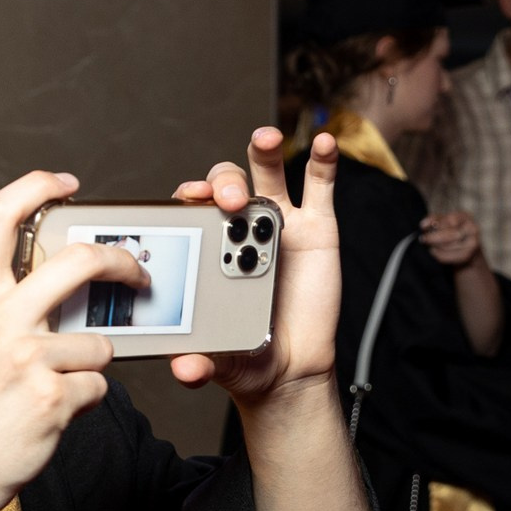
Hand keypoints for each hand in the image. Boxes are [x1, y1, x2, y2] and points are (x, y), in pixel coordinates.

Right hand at [0, 171, 142, 510]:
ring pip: (99, 340)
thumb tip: (55, 278)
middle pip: (79, 261)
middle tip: (138, 275)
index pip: (0, 215)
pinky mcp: (52, 396)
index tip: (67, 185)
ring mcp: (25, 357)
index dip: (37, 186)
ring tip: (56, 388)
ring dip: (90, 367)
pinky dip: (85, 401)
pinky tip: (54, 413)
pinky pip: (99, 384)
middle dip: (122, 263)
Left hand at [169, 127, 338, 405]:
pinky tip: (325, 143)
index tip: (190, 199)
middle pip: (226, 185)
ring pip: (268, 173)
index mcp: (206, 248)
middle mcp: (238, 228)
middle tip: (229, 201)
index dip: (188, 197)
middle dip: (224, 183)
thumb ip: (201, 363)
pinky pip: (320, 185)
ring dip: (265, 150)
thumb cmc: (246, 356)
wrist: (291, 368)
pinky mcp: (317, 227)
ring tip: (266, 139)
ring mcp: (278, 222)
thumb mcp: (219, 361)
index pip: (190, 210)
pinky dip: (324, 160)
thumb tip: (185, 371)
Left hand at [419, 209, 483, 270]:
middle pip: (451, 234)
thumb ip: (434, 220)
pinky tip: (434, 252)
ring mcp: (473, 242)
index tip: (422, 226)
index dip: (435, 223)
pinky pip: (453, 256)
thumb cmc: (451, 231)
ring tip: (429, 246)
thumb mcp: (443, 222)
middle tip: (423, 239)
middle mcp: (472, 228)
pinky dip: (441, 255)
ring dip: (437, 246)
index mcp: (465, 216)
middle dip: (434, 237)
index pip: (450, 219)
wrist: (465, 247)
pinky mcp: (470, 254)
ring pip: (451, 246)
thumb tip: (423, 224)